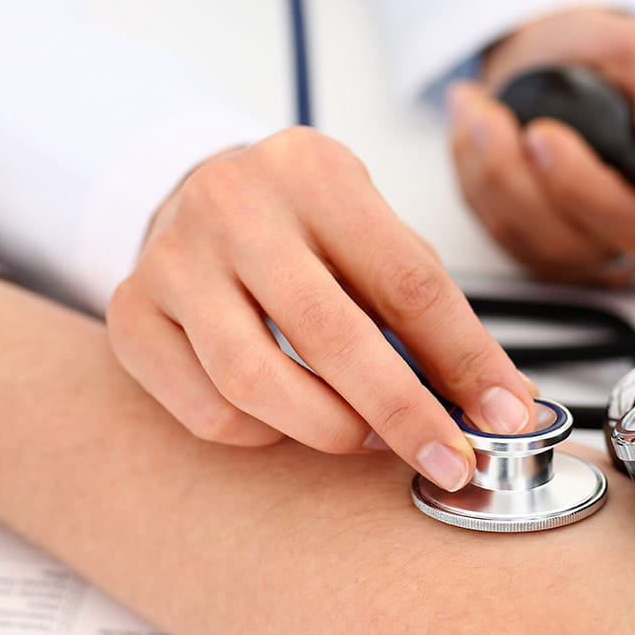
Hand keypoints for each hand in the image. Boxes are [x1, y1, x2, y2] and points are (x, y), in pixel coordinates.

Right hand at [105, 126, 536, 491]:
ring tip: (367, 436)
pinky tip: (290, 416)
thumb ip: (433, 315)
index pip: (407, 280)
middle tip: (449, 462)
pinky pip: (208, 411)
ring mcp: (172, 259)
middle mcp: (234, 204)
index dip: (464, 360)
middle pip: (332, 335)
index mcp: (315, 172)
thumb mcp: (375, 238)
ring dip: (330, 430)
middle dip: (403, 414)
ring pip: (256, 384)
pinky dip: (264, 434)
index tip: (503, 417)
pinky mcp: (131, 313)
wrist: (196, 197)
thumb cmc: (305, 228)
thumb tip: (503, 404)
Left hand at [449, 8, 634, 285]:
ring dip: (486, 171)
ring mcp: (592, 255)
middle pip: (574, 241)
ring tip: (476, 109)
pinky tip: (472, 135)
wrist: (568, 66)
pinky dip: (473, 180)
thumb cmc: (615, 60)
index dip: (585, 189)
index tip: (543, 134)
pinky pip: (496, 232)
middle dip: (518, 178)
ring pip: (526, 240)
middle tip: (493, 119)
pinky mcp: (544, 256)